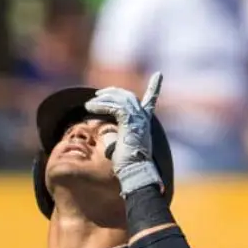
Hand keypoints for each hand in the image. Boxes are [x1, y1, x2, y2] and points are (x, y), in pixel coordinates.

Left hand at [84, 72, 163, 194]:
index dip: (154, 88)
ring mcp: (138, 120)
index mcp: (145, 124)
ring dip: (103, 99)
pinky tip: (90, 108)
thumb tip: (107, 137)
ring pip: (120, 99)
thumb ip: (116, 137)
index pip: (151, 101)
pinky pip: (114, 107)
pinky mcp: (130, 122)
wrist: (135, 172)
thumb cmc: (128, 166)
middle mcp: (143, 119)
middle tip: (99, 94)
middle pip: (129, 96)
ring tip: (89, 104)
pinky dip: (101, 106)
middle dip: (114, 92)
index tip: (159, 75)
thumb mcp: (121, 147)